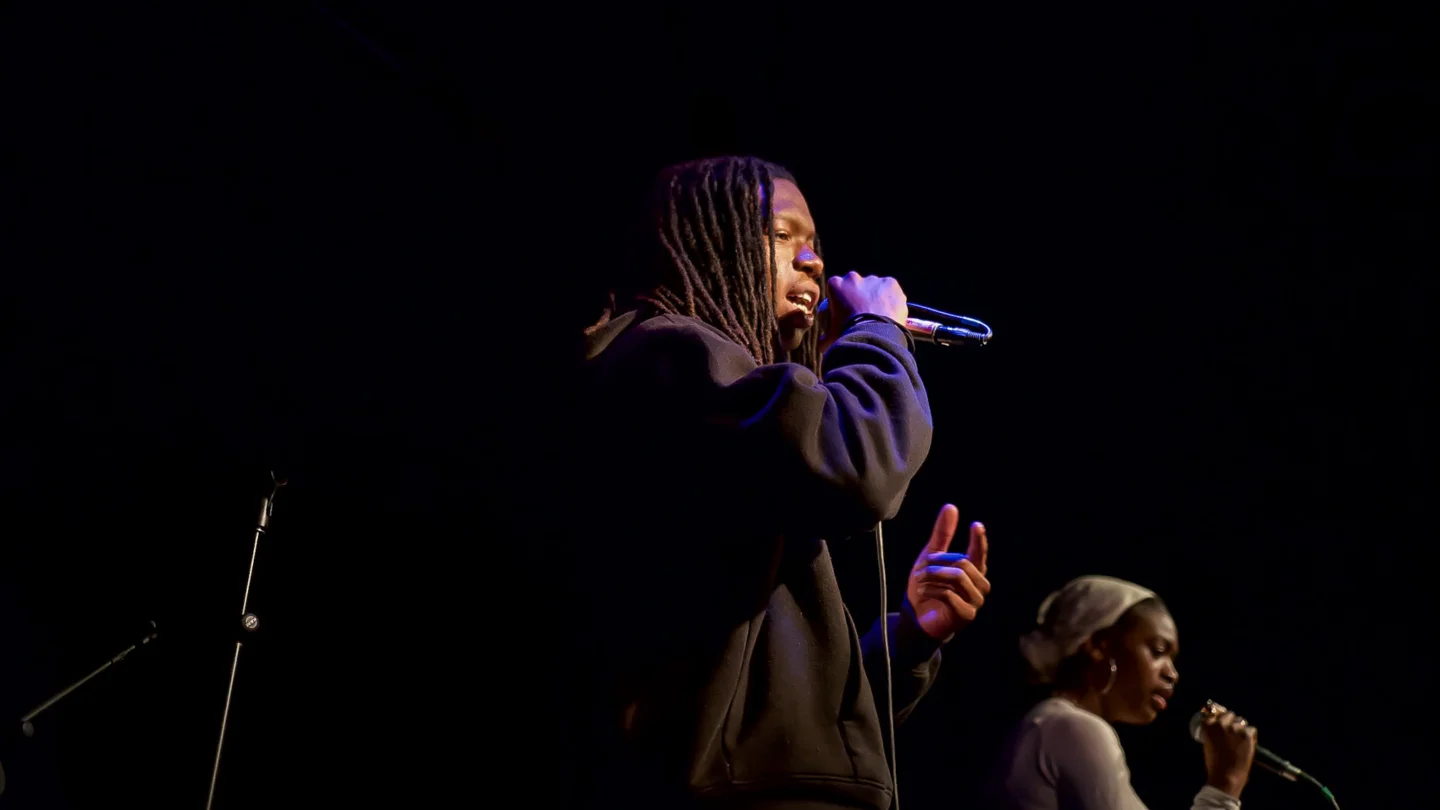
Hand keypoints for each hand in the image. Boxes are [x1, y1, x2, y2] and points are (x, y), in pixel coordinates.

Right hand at [820, 272, 908, 351]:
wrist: (873, 336)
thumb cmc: (848, 336)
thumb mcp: (831, 339)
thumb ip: (824, 339)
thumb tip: (821, 345)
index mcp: (835, 285)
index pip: (836, 287)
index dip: (841, 299)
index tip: (845, 311)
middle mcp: (853, 277)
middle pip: (856, 284)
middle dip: (858, 295)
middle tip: (863, 313)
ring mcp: (873, 279)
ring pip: (874, 286)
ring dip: (876, 296)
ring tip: (879, 315)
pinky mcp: (890, 283)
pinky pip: (891, 290)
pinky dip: (891, 298)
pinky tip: (891, 311)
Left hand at [906, 504, 989, 639]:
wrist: (915, 618)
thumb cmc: (927, 587)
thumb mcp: (930, 557)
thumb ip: (942, 534)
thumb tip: (951, 507)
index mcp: (973, 571)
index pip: (980, 553)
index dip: (980, 539)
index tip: (976, 525)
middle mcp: (979, 586)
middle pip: (964, 564)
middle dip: (938, 563)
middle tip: (921, 567)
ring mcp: (974, 602)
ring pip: (958, 578)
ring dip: (933, 575)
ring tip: (919, 579)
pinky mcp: (966, 615)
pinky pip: (950, 594)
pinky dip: (932, 589)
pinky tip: (922, 591)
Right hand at [1198, 703, 1257, 797]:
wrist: (1226, 776)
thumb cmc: (1215, 764)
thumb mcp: (1208, 745)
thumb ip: (1212, 734)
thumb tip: (1221, 726)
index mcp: (1208, 726)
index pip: (1213, 713)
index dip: (1218, 717)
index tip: (1221, 722)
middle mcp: (1220, 724)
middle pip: (1229, 714)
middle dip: (1231, 720)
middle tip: (1233, 730)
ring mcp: (1234, 729)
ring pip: (1241, 721)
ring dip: (1241, 728)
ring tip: (1240, 739)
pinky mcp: (1246, 735)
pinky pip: (1251, 729)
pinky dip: (1251, 735)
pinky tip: (1248, 742)